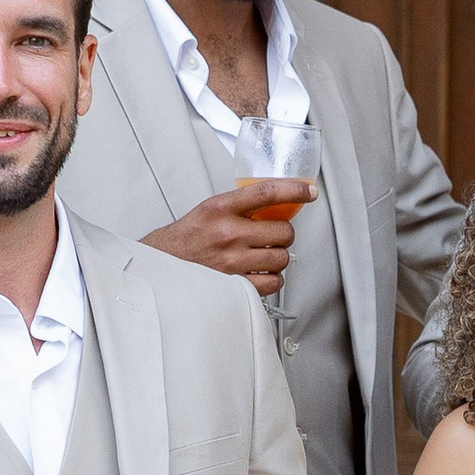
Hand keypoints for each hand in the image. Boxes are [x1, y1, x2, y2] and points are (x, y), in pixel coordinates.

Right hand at [144, 184, 298, 291]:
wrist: (165, 265)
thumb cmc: (188, 238)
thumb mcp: (211, 209)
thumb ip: (241, 204)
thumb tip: (278, 201)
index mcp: (221, 208)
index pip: (266, 192)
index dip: (294, 189)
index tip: (309, 191)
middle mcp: (228, 233)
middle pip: (283, 232)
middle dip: (283, 234)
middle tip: (273, 236)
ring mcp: (233, 261)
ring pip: (281, 258)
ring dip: (278, 257)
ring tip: (264, 254)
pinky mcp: (236, 285)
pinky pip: (273, 282)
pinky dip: (272, 278)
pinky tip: (261, 272)